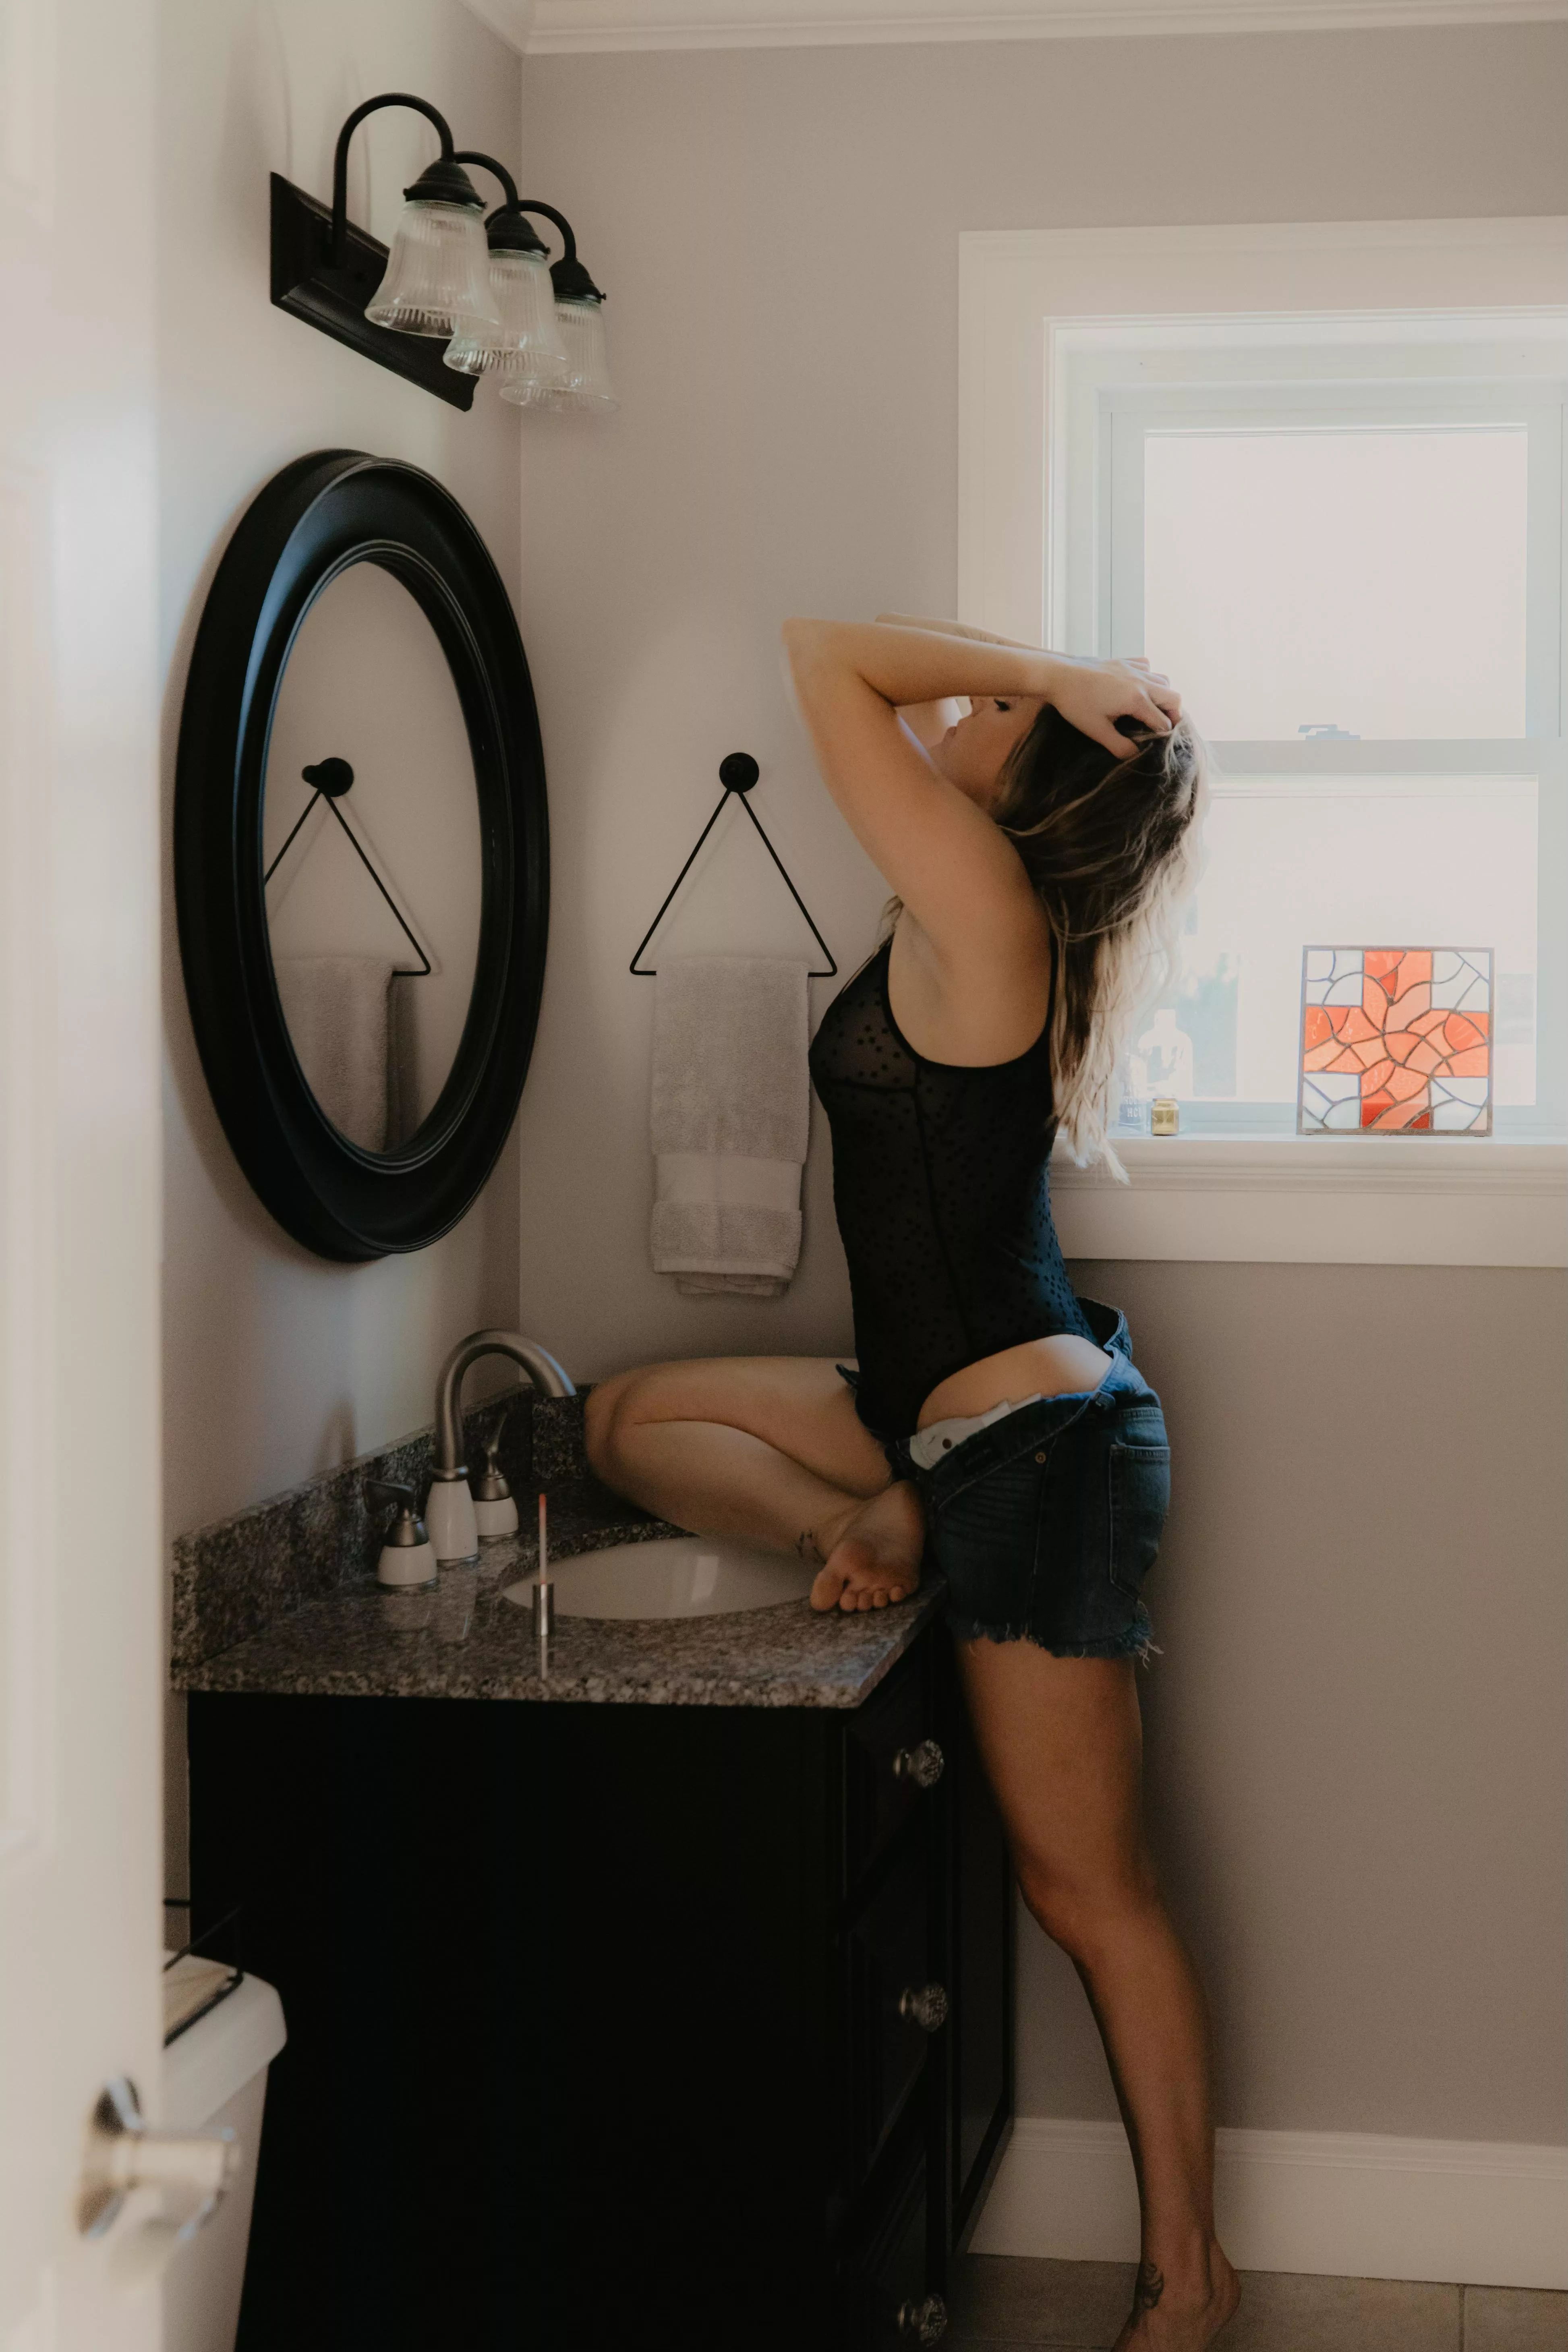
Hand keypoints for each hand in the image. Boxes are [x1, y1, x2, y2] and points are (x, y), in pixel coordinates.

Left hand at [1044, 655, 1180, 756]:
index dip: (1164, 736)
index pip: (1163, 722)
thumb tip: (1136, 757)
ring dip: (1163, 696)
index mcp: (1136, 700)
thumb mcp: (1096, 731)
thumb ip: (1119, 746)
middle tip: (1161, 727)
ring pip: (1164, 681)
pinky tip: (1137, 688)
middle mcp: (1141, 682)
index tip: (1158, 744)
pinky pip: (1148, 667)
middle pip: (1174, 698)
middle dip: (1173, 715)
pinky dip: (1150, 678)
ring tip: (1151, 709)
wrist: (1058, 675)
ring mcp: (1134, 668)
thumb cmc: (1075, 704)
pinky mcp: (1125, 661)